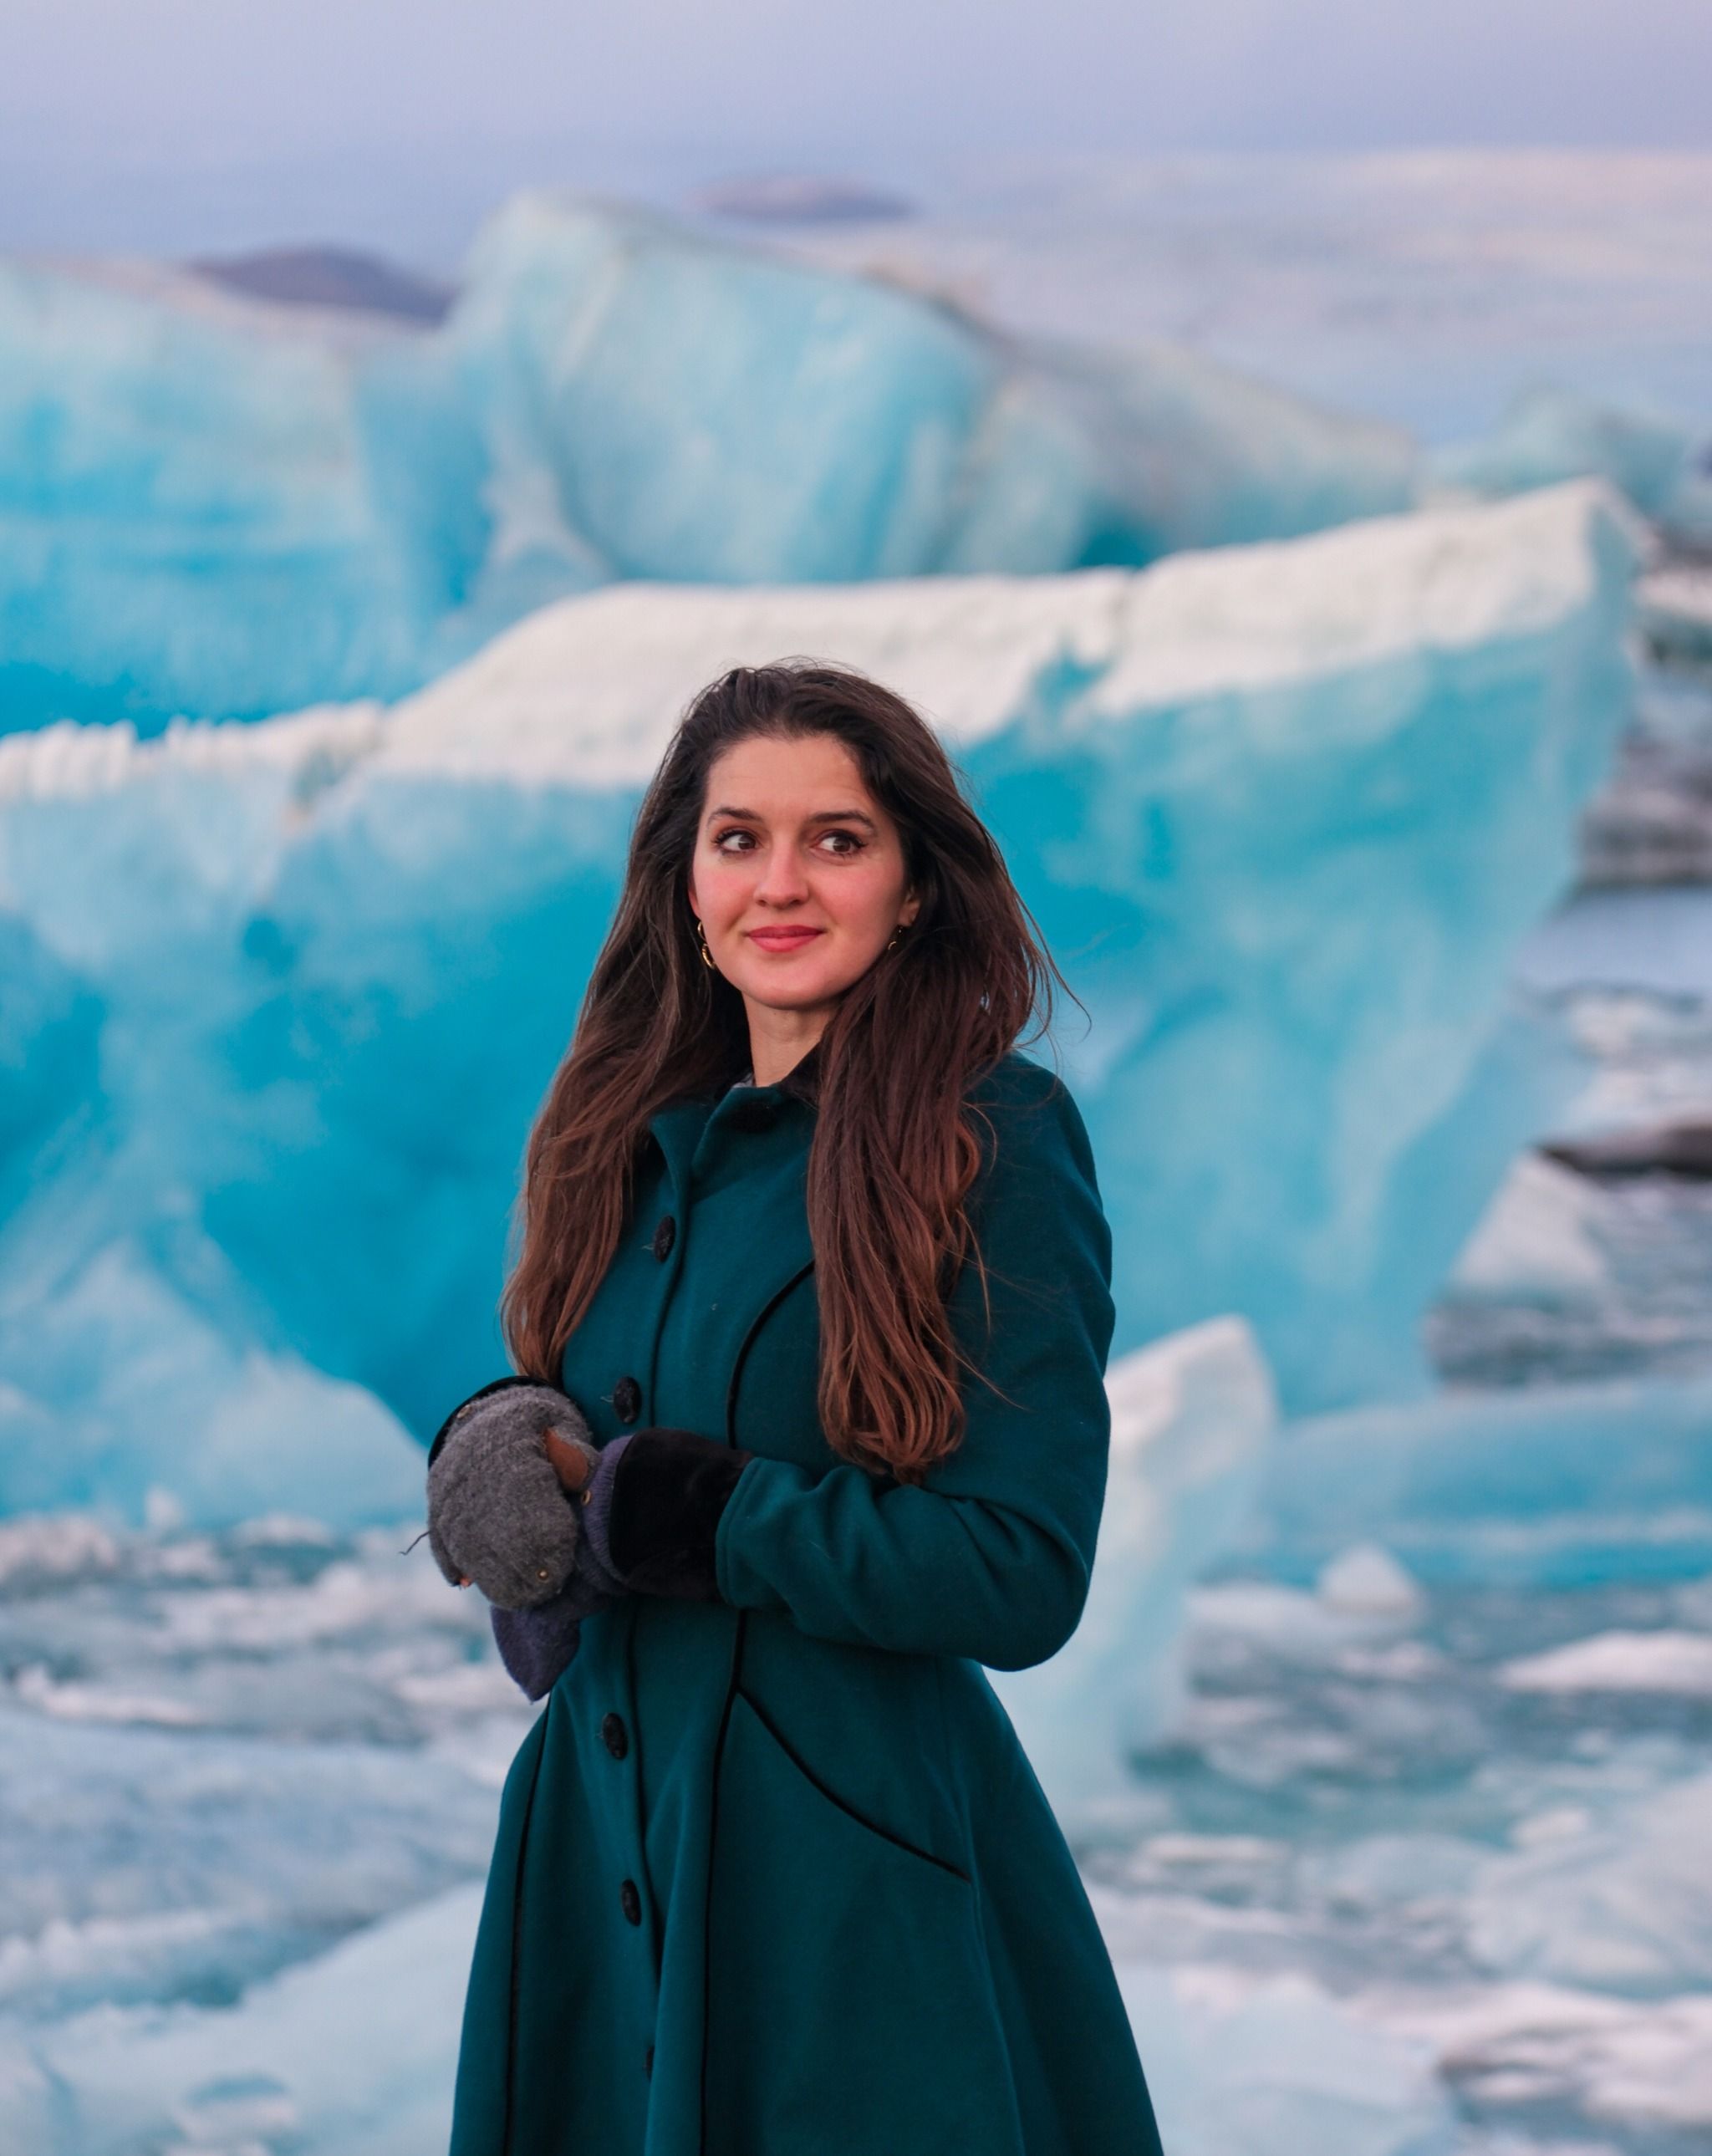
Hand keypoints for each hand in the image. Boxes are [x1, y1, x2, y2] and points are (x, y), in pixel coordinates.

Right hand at [425, 1382, 602, 1609]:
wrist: (497, 1412)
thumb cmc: (545, 1428)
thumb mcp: (567, 1427)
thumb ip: (576, 1454)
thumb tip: (579, 1481)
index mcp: (507, 1440)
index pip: (522, 1493)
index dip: (541, 1533)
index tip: (561, 1565)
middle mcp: (469, 1463)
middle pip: (488, 1522)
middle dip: (515, 1563)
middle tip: (543, 1593)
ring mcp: (447, 1483)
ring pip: (460, 1534)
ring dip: (485, 1571)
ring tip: (513, 1599)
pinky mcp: (435, 1500)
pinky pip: (437, 1533)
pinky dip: (450, 1559)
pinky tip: (465, 1582)